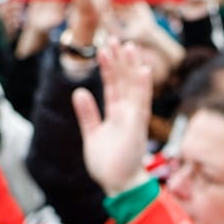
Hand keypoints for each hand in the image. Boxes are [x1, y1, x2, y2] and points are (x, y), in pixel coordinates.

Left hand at [73, 39, 153, 196]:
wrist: (119, 186)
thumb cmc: (109, 164)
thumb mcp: (92, 135)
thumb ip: (87, 113)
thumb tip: (80, 92)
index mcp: (118, 114)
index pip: (113, 86)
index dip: (108, 67)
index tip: (104, 48)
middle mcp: (128, 114)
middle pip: (123, 82)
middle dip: (118, 61)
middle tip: (113, 38)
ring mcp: (134, 119)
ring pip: (133, 88)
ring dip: (130, 67)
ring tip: (127, 46)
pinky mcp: (137, 128)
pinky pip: (141, 104)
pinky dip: (143, 87)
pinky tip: (143, 69)